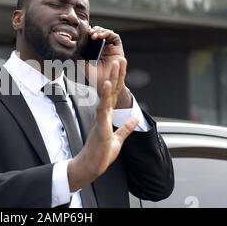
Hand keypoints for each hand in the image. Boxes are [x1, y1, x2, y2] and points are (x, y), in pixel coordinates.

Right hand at [68, 61, 138, 190]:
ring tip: (115, 65)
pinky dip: (105, 95)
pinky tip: (107, 84)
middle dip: (116, 75)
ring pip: (107, 95)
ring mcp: (101, 118)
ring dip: (111, 79)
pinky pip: (103, 107)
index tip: (122, 69)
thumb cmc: (101, 154)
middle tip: (120, 59)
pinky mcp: (101, 125)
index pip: (115, 95)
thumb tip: (135, 119)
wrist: (91, 166)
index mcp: (107, 116)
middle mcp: (103, 114)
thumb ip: (126, 128)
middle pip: (111, 91)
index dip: (119, 82)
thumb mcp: (118, 139)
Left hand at [83, 26, 131, 108]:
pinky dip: (107, 33)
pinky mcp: (118, 47)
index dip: (86, 34)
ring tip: (93, 35)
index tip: (80, 34)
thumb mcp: (84, 65)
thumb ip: (79, 57)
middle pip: (98, 32)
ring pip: (105, 32)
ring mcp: (110, 47)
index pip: (90, 38)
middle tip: (87, 33)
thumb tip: (71, 48)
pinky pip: (114, 36)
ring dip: (99, 31)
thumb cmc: (95, 77)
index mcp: (94, 50)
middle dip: (92, 31)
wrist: (106, 85)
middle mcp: (102, 47)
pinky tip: (100, 37)